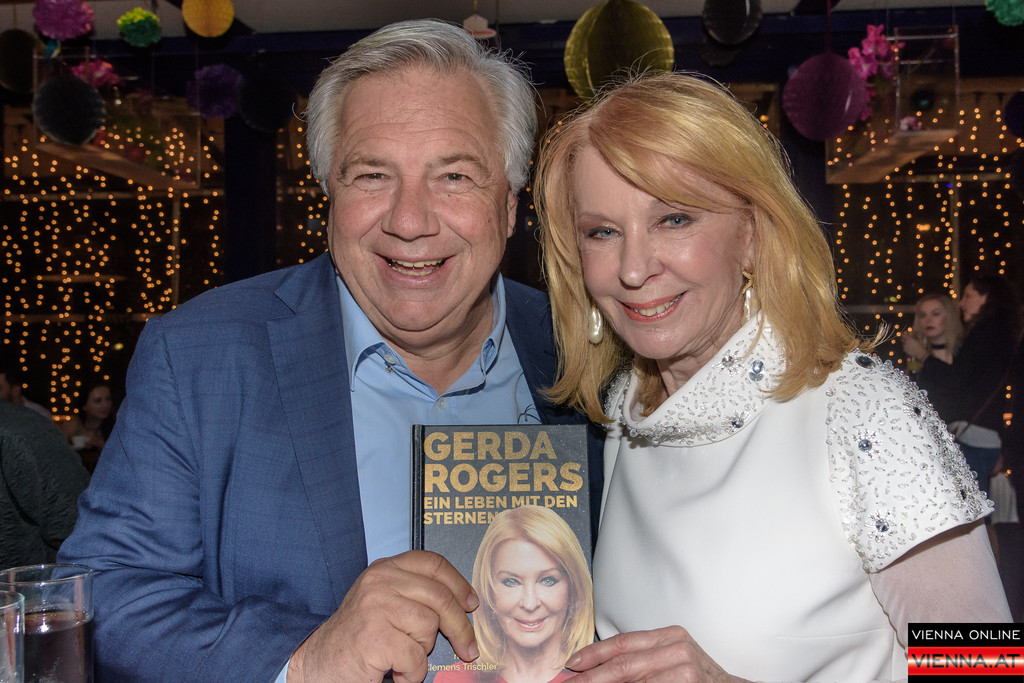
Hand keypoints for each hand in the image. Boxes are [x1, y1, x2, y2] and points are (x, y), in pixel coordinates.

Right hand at [288, 550, 477, 682]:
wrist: (318, 662)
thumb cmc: (355, 636)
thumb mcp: (382, 601)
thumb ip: (413, 593)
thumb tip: (460, 604)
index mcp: (384, 569)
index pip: (433, 563)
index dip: (458, 584)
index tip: (470, 603)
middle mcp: (379, 583)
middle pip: (440, 597)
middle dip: (460, 627)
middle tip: (467, 648)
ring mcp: (376, 608)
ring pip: (429, 627)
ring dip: (422, 652)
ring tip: (403, 658)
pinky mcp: (375, 638)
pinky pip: (415, 657)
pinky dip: (411, 673)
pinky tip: (395, 671)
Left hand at [565, 626, 749, 682]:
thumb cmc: (700, 680)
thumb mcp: (672, 660)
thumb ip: (641, 661)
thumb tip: (597, 669)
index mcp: (670, 636)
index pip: (623, 643)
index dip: (594, 654)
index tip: (572, 664)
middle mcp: (677, 649)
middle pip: (623, 664)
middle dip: (592, 677)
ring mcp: (685, 670)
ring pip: (633, 681)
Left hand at [900, 331, 925, 360]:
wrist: (920, 353)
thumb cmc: (919, 346)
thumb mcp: (916, 340)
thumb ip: (912, 338)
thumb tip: (909, 335)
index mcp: (909, 339)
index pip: (903, 335)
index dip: (903, 335)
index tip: (903, 335)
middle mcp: (906, 342)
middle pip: (902, 339)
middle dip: (903, 339)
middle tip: (906, 340)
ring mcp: (905, 346)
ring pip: (903, 344)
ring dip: (905, 344)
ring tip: (910, 346)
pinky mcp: (904, 350)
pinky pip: (904, 348)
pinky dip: (906, 348)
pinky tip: (910, 349)